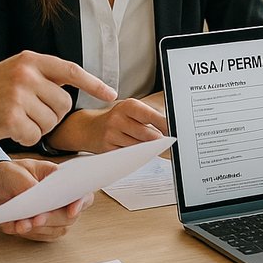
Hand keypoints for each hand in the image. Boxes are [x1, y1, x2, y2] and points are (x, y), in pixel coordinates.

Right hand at [0, 51, 115, 146]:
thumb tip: (73, 88)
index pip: (71, 70)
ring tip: (17, 118)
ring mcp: (19, 95)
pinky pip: (35, 135)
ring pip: (51, 122)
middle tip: (30, 113)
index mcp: (30, 60)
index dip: (93, 83)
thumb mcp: (15, 72)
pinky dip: (26, 138)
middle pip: (64, 104)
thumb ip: (41, 76)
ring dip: (39, 127)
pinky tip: (10, 129)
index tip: (111, 94)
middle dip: (53, 115)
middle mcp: (27, 74)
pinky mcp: (11, 118)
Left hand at [0, 159, 92, 240]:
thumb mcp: (15, 173)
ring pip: (55, 230)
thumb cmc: (10, 174)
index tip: (71, 211)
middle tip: (36, 220)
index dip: (80, 203)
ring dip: (37, 230)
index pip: (81, 193)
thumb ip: (26, 184)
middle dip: (52, 220)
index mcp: (60, 180)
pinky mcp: (41, 227)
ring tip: (20, 225)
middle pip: (69, 217)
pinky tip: (13, 227)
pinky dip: (26, 234)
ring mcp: (52, 215)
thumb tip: (35, 196)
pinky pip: (40, 236)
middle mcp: (60, 199)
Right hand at [46, 93, 167, 152]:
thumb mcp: (131, 111)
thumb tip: (169, 129)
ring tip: (156, 149)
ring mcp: (111, 134)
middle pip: (147, 135)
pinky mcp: (107, 149)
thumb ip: (149, 118)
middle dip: (159, 141)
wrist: (88, 128)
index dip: (164, 125)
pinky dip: (136, 156)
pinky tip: (140, 154)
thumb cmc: (117, 119)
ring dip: (149, 150)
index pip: (150, 116)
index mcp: (128, 106)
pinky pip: (128, 156)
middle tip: (169, 144)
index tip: (174, 131)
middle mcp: (118, 118)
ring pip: (139, 147)